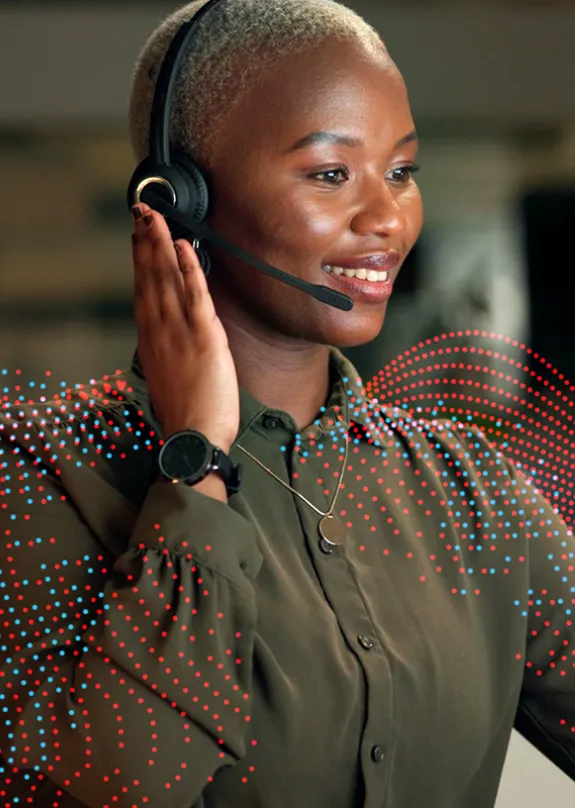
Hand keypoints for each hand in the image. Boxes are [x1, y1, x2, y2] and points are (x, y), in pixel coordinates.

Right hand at [131, 204, 238, 451]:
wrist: (194, 438)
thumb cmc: (186, 413)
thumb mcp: (168, 376)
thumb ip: (169, 350)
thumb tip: (171, 336)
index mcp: (152, 339)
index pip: (143, 291)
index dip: (140, 261)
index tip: (138, 237)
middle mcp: (160, 330)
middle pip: (150, 277)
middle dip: (146, 242)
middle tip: (142, 212)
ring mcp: (180, 332)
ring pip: (167, 279)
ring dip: (162, 245)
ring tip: (157, 217)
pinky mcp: (204, 337)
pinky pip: (196, 295)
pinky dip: (189, 269)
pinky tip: (184, 246)